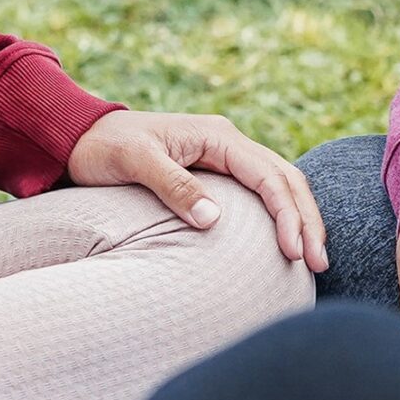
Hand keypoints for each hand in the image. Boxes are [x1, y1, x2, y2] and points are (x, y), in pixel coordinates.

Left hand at [66, 111, 325, 271]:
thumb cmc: (104, 148)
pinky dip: (281, 215)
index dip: (287, 215)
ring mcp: (224, 156)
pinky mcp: (216, 172)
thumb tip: (213, 219)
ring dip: (299, 219)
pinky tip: (287, 241)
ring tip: (313, 259)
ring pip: (279, 185)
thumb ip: (173, 186)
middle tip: (319, 264)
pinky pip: (260, 192)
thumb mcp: (134, 163)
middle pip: (286, 179)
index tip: (294, 253)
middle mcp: (228, 143)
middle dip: (307, 221)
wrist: (80, 135)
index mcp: (217, 137)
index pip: (268, 176)